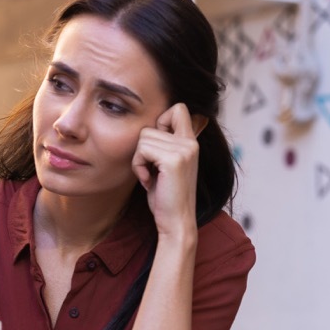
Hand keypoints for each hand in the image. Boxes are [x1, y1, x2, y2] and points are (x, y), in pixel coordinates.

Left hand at [132, 102, 200, 239]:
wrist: (175, 221)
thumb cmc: (165, 196)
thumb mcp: (165, 165)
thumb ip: (164, 144)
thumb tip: (152, 125)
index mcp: (191, 141)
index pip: (178, 108)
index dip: (160, 121)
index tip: (156, 147)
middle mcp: (190, 142)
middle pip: (149, 127)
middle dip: (142, 150)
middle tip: (152, 170)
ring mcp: (184, 150)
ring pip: (143, 138)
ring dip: (139, 160)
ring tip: (152, 176)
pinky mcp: (174, 160)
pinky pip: (141, 150)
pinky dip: (138, 166)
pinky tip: (149, 180)